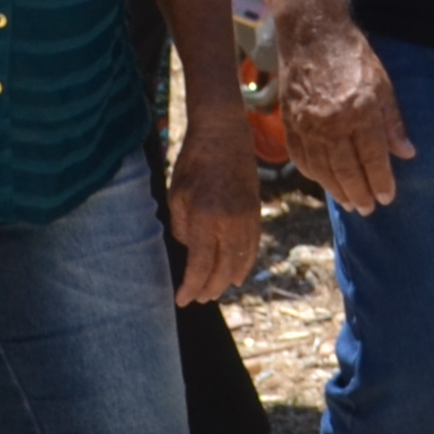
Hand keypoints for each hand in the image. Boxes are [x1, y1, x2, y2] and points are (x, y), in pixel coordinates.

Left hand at [167, 135, 263, 307]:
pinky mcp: (256, 212)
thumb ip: (182, 227)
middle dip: (209, 288)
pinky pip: (252, 246)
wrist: (224, 134)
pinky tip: (238, 276)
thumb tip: (189, 248)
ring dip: (227, 280)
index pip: (199, 265)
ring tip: (215, 292)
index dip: (190, 286)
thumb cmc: (193, 162)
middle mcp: (230, 222)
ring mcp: (247, 218)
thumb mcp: (177, 196)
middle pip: (222, 268)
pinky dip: (245, 264)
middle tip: (197, 299)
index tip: (181, 299)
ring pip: (240, 261)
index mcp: (206, 218)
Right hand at [278, 10, 413, 208]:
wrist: (313, 35)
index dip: (380, 180)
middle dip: (359, 192)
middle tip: (369, 209)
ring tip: (350, 203)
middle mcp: (331, 121)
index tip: (388, 197)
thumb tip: (407, 154)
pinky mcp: (290, 122)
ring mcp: (306, 123)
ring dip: (336, 189)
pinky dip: (313, 174)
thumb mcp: (383, 85)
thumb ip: (393, 122)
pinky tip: (324, 182)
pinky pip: (301, 157)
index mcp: (359, 110)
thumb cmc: (354, 58)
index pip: (372, 156)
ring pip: (322, 168)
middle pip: (345, 168)